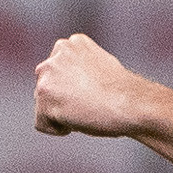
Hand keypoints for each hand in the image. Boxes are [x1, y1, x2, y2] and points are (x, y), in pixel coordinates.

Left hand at [33, 30, 152, 137]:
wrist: (131, 103)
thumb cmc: (123, 93)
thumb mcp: (101, 68)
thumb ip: (79, 70)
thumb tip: (70, 87)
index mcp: (72, 44)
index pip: (57, 74)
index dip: (74, 90)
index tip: (93, 93)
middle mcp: (56, 54)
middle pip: (46, 88)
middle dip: (63, 100)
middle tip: (90, 103)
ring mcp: (49, 73)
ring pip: (43, 106)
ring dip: (62, 114)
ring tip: (86, 109)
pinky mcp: (45, 93)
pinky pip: (41, 123)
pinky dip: (58, 128)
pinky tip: (78, 120)